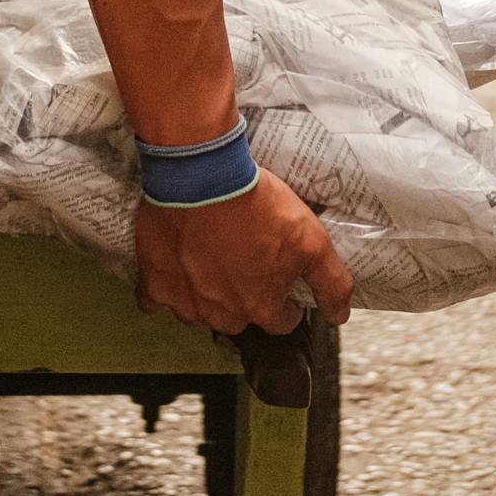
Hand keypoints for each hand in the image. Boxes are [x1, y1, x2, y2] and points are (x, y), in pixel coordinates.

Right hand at [132, 174, 354, 336]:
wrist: (201, 174)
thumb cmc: (254, 204)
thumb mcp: (312, 239)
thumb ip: (332, 283)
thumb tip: (339, 315)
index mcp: (260, 307)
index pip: (280, 321)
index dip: (284, 298)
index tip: (279, 275)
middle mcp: (223, 314)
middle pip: (239, 316)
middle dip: (245, 294)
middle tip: (245, 255)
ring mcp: (186, 302)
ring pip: (200, 310)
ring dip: (207, 291)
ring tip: (213, 252)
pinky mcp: (155, 283)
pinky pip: (158, 300)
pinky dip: (168, 288)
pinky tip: (177, 264)